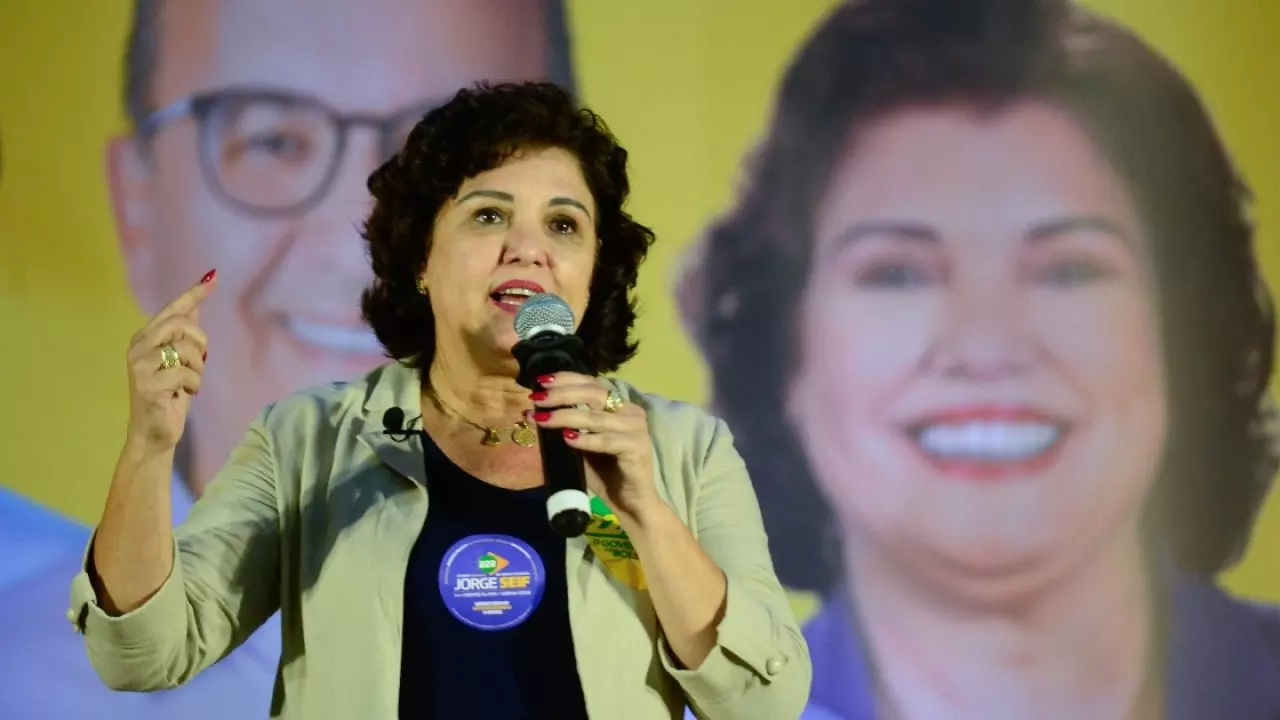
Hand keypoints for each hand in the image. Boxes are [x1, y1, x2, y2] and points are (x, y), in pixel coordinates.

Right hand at [123, 271, 215, 456]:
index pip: (172, 310)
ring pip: (186, 349)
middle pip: (181, 323)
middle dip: (200, 341)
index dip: (193, 294)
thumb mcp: (181, 360)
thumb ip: (185, 333)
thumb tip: (196, 304)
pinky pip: (187, 373)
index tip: (212, 278)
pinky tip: (184, 393)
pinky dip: (194, 384)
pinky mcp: (147, 385)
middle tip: (200, 360)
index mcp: (145, 337)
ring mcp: (140, 365)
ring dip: (198, 368)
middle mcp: (138, 347)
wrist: (154, 431)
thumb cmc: (169, 394)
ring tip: (188, 382)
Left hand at [528, 372, 658, 519]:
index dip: (566, 379)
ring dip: (566, 416)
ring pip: (596, 417)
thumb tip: (534, 412)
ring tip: (543, 419)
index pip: (592, 383)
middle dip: (562, 394)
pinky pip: (607, 441)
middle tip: (537, 399)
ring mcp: (636, 429)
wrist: (630, 502)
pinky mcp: (638, 448)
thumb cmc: (605, 472)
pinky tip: (567, 438)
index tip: (541, 382)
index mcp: (619, 405)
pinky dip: (586, 439)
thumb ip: (566, 427)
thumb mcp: (581, 445)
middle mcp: (630, 412)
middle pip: (594, 393)